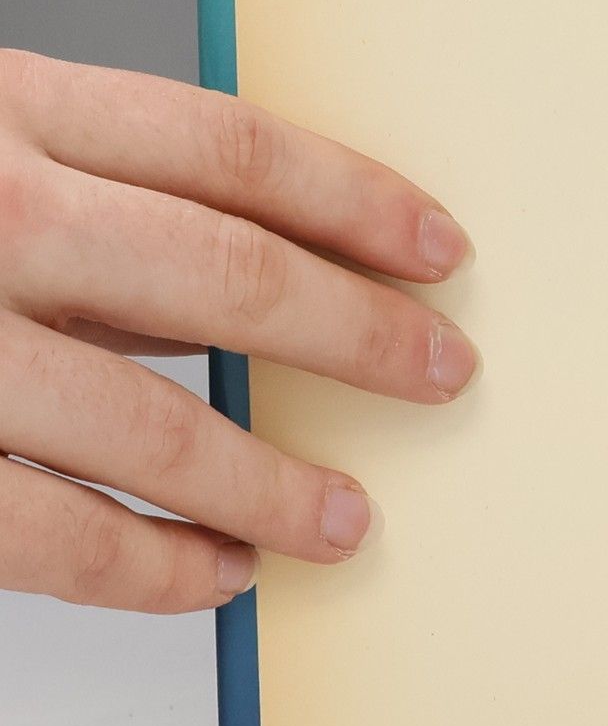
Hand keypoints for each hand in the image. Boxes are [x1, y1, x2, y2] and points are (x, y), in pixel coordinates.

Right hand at [0, 50, 479, 612]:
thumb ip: (92, 192)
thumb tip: (270, 268)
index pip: (229, 148)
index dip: (357, 200)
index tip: (441, 249)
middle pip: (225, 277)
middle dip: (358, 336)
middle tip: (441, 374)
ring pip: (150, 425)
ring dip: (270, 483)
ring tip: (346, 518)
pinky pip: (48, 534)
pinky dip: (153, 569)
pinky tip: (217, 576)